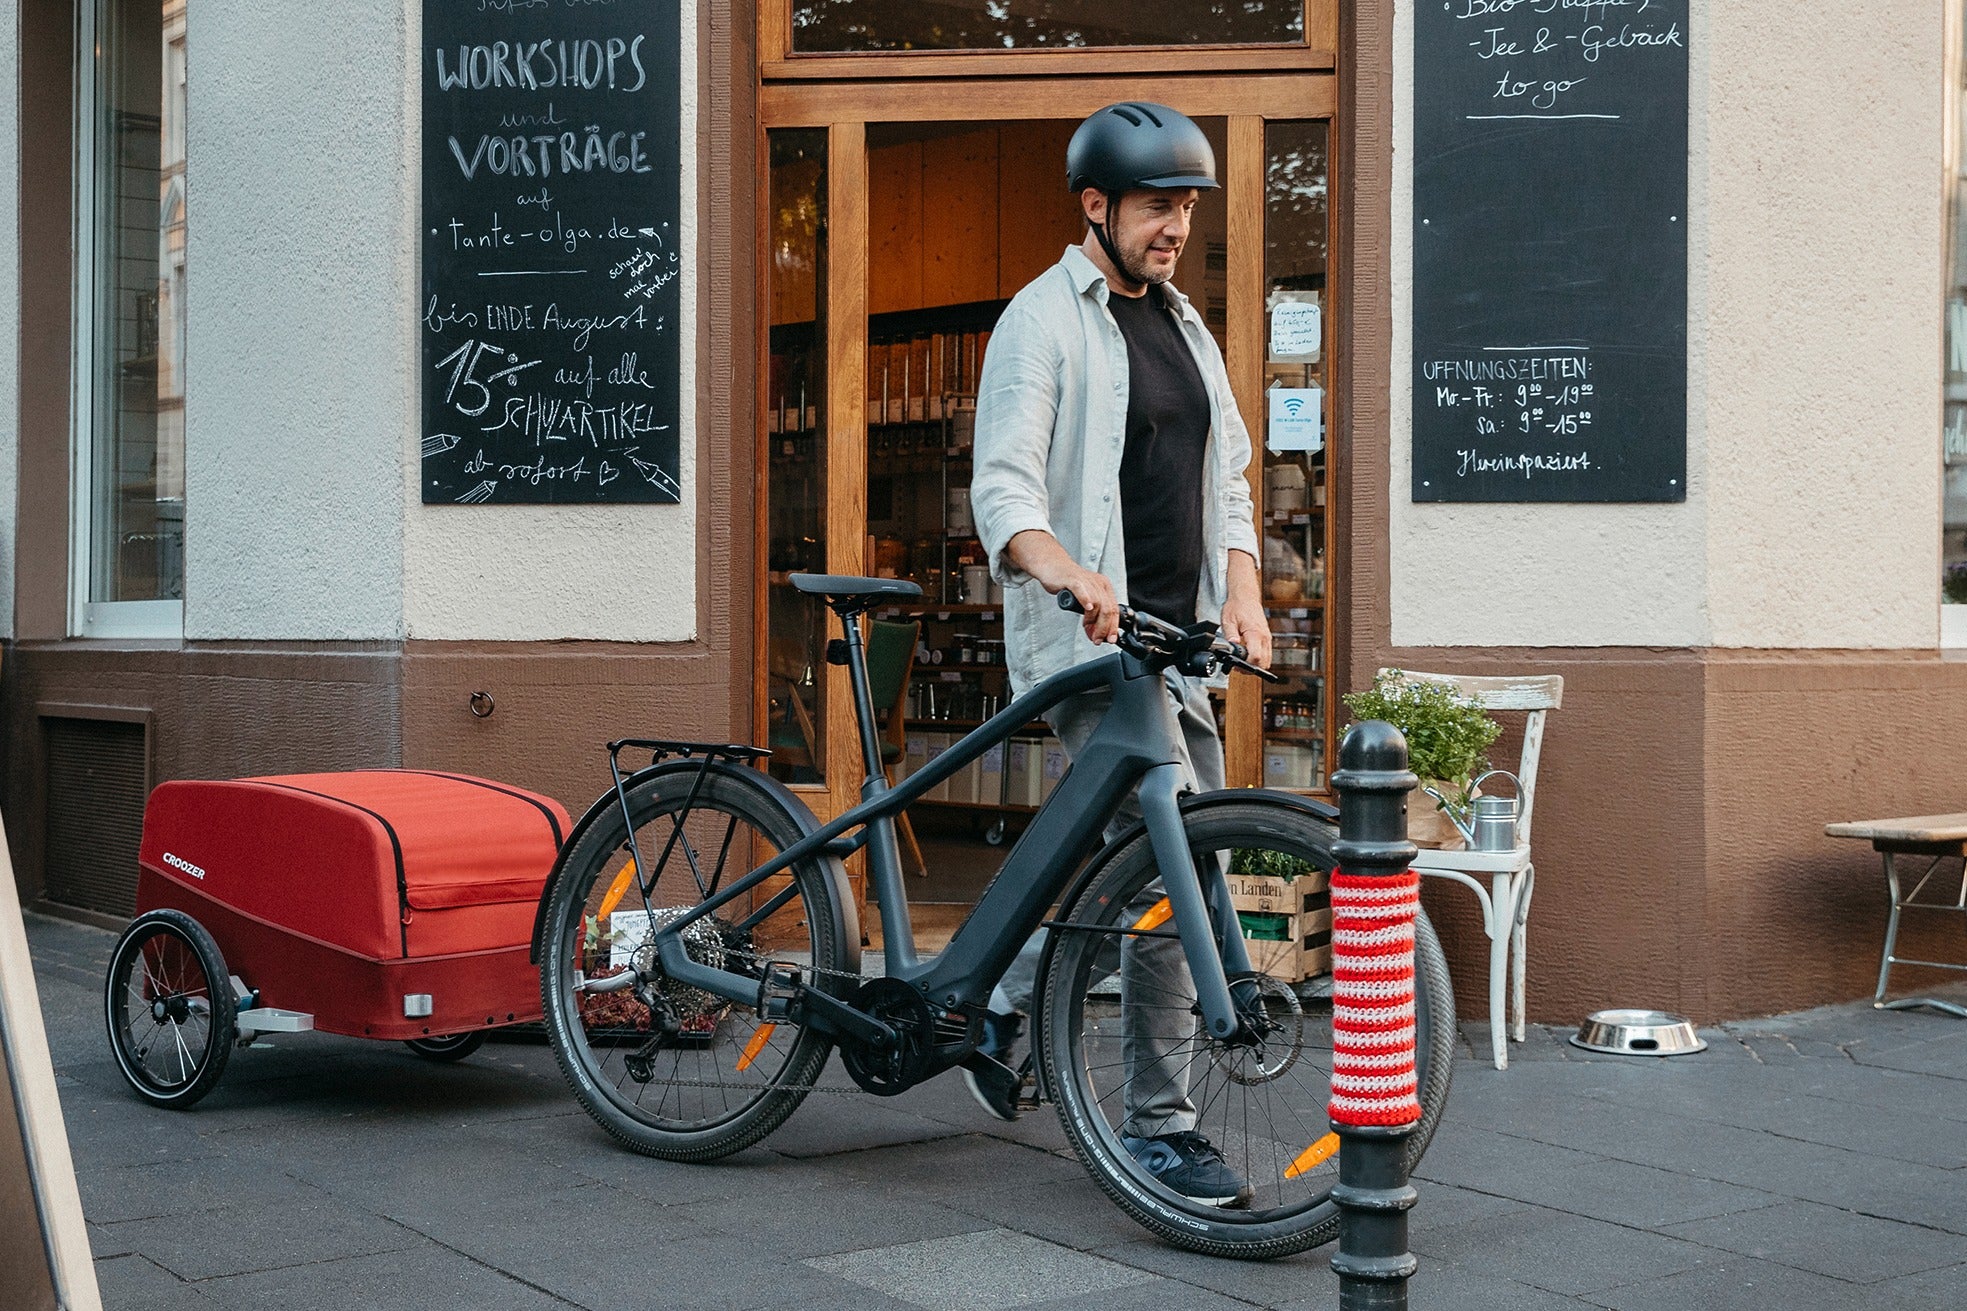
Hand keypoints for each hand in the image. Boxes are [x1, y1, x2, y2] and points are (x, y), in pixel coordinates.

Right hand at [1052, 565, 1120, 644]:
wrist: (1053, 566)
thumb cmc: (1069, 582)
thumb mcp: (1087, 597)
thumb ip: (1094, 614)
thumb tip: (1099, 633)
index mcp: (1104, 587)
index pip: (1114, 610)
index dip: (1113, 628)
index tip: (1109, 640)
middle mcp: (1098, 583)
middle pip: (1107, 609)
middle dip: (1103, 628)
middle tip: (1097, 639)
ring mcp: (1086, 581)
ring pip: (1097, 604)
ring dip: (1093, 621)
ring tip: (1088, 630)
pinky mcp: (1073, 580)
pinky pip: (1082, 590)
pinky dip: (1086, 600)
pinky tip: (1087, 608)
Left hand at [1222, 551, 1270, 668]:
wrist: (1246, 596)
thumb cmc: (1237, 606)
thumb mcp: (1228, 620)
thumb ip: (1230, 634)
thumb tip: (1232, 646)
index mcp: (1255, 633)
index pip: (1256, 657)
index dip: (1246, 665)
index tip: (1237, 665)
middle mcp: (1264, 637)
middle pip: (1264, 662)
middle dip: (1251, 668)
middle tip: (1238, 666)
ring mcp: (1267, 638)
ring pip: (1267, 660)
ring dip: (1255, 664)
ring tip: (1242, 661)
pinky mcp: (1267, 637)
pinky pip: (1267, 654)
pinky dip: (1259, 658)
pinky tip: (1248, 656)